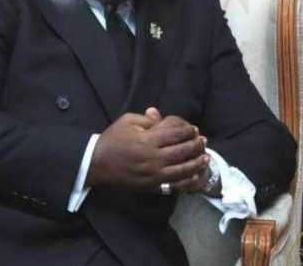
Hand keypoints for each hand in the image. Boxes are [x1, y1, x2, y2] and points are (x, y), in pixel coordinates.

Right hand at [86, 108, 208, 190]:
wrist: (96, 164)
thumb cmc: (111, 140)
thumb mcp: (126, 121)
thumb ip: (147, 119)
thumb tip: (161, 116)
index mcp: (147, 140)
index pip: (175, 133)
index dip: (187, 130)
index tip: (193, 128)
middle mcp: (153, 158)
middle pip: (183, 150)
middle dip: (196, 144)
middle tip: (203, 141)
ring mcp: (154, 174)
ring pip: (183, 169)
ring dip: (197, 162)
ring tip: (205, 157)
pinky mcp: (152, 186)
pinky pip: (175, 186)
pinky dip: (188, 181)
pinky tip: (196, 175)